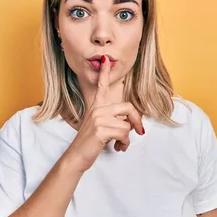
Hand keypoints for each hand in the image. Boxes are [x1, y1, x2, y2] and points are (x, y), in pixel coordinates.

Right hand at [61, 55, 143, 172]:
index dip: (104, 73)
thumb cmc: (89, 144)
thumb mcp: (99, 128)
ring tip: (120, 144)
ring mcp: (98, 119)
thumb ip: (112, 120)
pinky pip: (123, 134)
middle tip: (140, 131)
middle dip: (136, 121)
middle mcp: (97, 110)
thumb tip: (131, 124)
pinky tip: (118, 147)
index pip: (101, 87)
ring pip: (126, 125)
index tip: (106, 60)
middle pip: (128, 108)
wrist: (76, 157)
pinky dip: (124, 143)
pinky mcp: (101, 130)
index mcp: (96, 107)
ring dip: (127, 138)